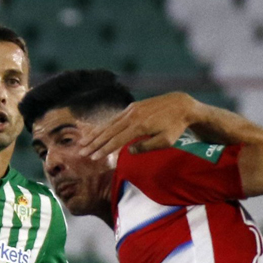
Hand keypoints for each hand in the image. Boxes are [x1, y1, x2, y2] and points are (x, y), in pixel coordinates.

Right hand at [82, 92, 202, 162]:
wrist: (181, 104)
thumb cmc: (175, 126)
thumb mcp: (166, 141)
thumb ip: (147, 146)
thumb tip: (128, 151)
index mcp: (139, 126)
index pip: (116, 140)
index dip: (103, 150)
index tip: (93, 158)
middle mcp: (132, 116)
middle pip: (108, 132)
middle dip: (94, 143)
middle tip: (81, 152)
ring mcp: (131, 110)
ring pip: (109, 124)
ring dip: (96, 134)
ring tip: (83, 143)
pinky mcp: (133, 107)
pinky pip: (115, 118)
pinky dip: (104, 125)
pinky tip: (97, 132)